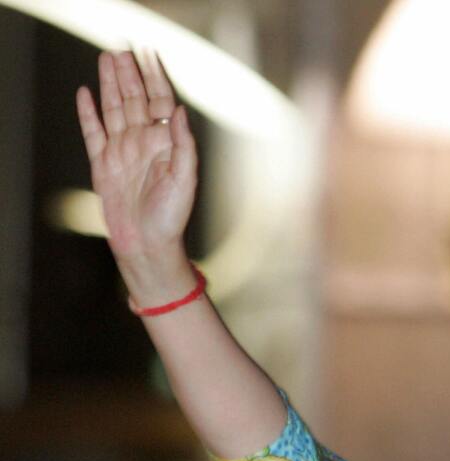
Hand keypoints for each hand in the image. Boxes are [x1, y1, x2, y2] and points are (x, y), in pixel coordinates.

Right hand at [76, 51, 197, 302]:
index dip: (156, 77)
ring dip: (109, 84)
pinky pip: (93, 133)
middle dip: (130, 74)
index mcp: (165, 144)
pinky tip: (85, 93)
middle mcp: (143, 143)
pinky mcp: (103, 164)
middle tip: (123, 48)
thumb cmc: (172, 216)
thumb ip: (184, 144)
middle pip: (135, 99)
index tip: (151, 54)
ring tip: (106, 59)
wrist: (147, 244)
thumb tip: (182, 111)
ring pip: (114, 109)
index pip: (161, 102)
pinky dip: (88, 113)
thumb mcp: (185, 180)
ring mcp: (122, 152)